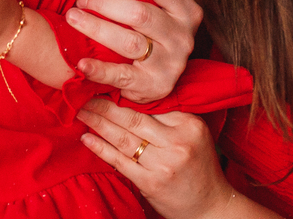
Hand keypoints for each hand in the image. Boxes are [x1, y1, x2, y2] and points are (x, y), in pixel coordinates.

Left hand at [66, 0, 201, 102]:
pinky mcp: (155, 85)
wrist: (161, 80)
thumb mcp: (160, 12)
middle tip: (80, 0)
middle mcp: (183, 36)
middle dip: (103, 4)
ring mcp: (171, 63)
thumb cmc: (153, 37)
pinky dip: (99, 69)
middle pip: (140, 13)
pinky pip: (122, 75)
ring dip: (96, 27)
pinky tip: (82, 63)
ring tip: (73, 18)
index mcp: (187, 12)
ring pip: (129, 41)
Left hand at [78, 99, 233, 218]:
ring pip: (123, 138)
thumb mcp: (194, 135)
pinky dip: (100, 148)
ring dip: (98, 124)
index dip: (125, 95)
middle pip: (133, 118)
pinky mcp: (151, 182)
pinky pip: (120, 161)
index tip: (106, 87)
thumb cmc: (199, 167)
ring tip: (82, 113)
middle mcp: (177, 142)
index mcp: (189, 124)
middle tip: (85, 96)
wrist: (210, 205)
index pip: (151, 104)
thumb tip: (132, 101)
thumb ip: (169, 120)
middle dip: (105, 106)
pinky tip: (87, 138)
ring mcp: (163, 163)